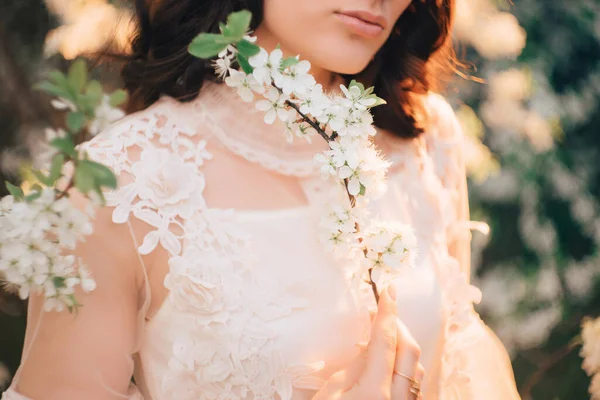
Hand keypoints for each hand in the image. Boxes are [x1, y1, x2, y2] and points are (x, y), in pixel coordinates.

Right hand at [313, 284, 424, 399]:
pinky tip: (389, 362)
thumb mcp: (330, 394)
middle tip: (383, 310)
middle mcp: (396, 399)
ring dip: (402, 346)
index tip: (388, 290)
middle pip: (409, 351)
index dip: (387, 313)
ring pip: (416, 368)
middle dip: (398, 326)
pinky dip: (404, 365)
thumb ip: (354, 367)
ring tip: (382, 334)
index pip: (385, 342)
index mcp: (374, 391)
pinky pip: (413, 383)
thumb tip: (370, 345)